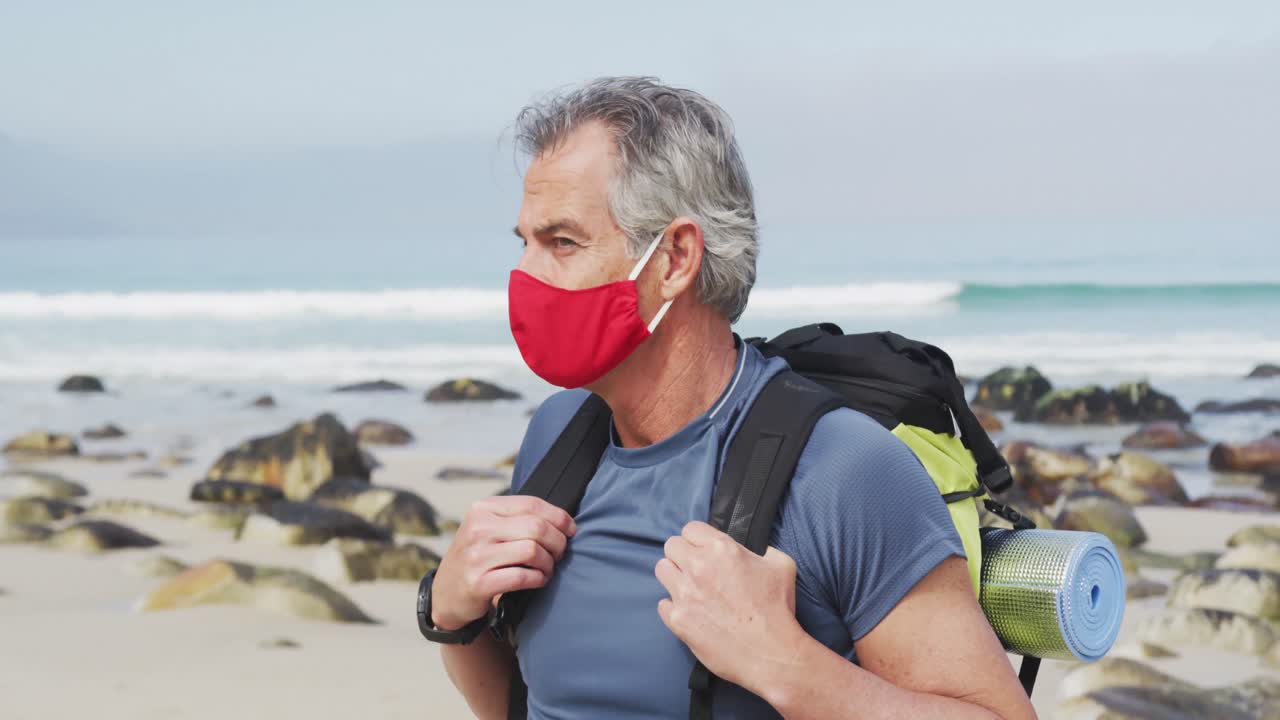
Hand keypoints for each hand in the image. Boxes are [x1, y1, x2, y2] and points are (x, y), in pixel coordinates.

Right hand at [431, 495, 575, 629]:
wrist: (446, 593)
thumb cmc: (478, 557)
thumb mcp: (489, 529)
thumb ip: (518, 519)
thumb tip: (564, 521)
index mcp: (483, 509)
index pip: (532, 504)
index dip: (559, 517)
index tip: (570, 530)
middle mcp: (477, 529)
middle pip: (536, 527)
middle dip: (557, 542)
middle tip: (560, 554)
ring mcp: (476, 556)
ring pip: (532, 551)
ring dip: (549, 563)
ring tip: (547, 569)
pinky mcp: (478, 583)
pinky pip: (522, 576)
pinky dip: (538, 579)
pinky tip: (538, 580)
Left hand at [655, 522, 805, 690]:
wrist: (770, 652)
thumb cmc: (777, 609)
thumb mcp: (782, 566)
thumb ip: (765, 550)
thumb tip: (757, 551)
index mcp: (721, 549)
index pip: (691, 529)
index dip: (698, 539)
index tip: (704, 550)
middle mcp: (698, 566)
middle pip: (672, 546)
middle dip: (683, 554)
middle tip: (696, 569)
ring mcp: (685, 593)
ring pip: (661, 570)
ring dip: (674, 576)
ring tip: (689, 588)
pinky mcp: (678, 619)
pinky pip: (663, 604)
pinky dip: (674, 607)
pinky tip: (690, 612)